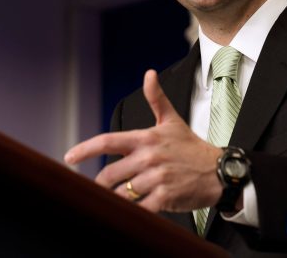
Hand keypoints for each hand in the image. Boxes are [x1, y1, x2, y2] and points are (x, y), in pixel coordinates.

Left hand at [64, 69, 223, 212]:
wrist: (218, 171)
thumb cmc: (192, 147)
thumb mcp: (173, 121)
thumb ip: (156, 99)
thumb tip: (149, 73)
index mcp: (146, 138)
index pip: (107, 141)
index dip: (84, 150)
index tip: (69, 158)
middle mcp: (149, 157)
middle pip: (109, 174)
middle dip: (100, 184)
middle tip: (100, 188)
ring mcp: (157, 178)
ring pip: (122, 194)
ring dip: (116, 199)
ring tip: (116, 200)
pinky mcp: (165, 196)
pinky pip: (139, 208)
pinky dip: (132, 212)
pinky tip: (131, 211)